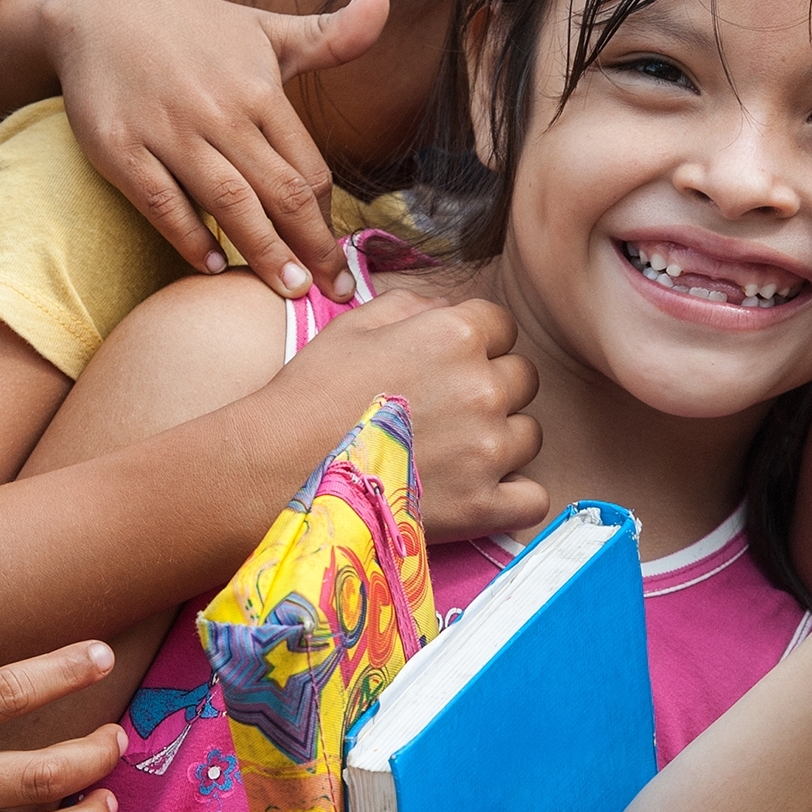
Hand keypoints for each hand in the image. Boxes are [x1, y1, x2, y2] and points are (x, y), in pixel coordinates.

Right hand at [44, 0, 388, 300]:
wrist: (100, 10)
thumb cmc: (194, 28)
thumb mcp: (265, 29)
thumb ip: (330, 36)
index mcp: (260, 89)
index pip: (308, 169)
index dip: (328, 218)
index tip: (340, 256)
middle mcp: (219, 111)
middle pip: (279, 193)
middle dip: (313, 248)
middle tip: (334, 294)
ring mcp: (167, 131)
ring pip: (229, 203)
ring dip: (264, 252)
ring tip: (288, 290)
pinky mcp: (120, 148)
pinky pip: (162, 204)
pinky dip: (190, 238)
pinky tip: (214, 266)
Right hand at [264, 289, 544, 541]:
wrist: (278, 468)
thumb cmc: (310, 394)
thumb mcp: (354, 325)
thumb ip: (413, 306)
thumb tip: (448, 309)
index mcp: (456, 336)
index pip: (502, 327)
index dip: (477, 343)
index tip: (450, 364)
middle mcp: (482, 387)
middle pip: (521, 379)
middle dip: (492, 388)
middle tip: (447, 409)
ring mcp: (487, 450)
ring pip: (528, 435)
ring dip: (501, 439)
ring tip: (454, 451)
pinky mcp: (482, 506)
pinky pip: (534, 497)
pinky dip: (514, 496)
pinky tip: (482, 491)